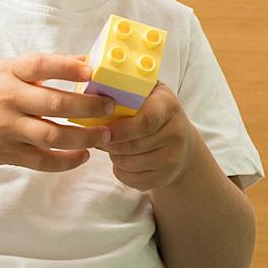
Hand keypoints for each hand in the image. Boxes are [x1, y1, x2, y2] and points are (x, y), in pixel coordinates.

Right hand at [0, 52, 114, 171]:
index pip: (40, 65)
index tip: (92, 71)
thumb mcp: (7, 71)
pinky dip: (66, 161)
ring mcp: (7, 128)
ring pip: (52, 134)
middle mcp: (8, 99)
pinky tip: (83, 156)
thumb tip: (89, 62)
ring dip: (84, 137)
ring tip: (105, 135)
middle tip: (110, 107)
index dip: (67, 67)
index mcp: (9, 73)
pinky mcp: (7, 153)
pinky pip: (42, 160)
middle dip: (87, 106)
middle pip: (54, 103)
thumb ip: (45, 68)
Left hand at [78, 81, 196, 193]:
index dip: (121, 128)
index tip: (102, 130)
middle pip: (133, 144)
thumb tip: (88, 90)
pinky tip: (123, 159)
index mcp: (168, 105)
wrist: (179, 141)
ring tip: (113, 146)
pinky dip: (121, 170)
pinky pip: (132, 178)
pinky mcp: (165, 177)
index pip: (145, 120)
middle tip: (99, 138)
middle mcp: (176, 132)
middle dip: (111, 143)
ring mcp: (173, 157)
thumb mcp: (144, 93)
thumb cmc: (152, 111)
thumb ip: (122, 88)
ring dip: (114, 156)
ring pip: (130, 162)